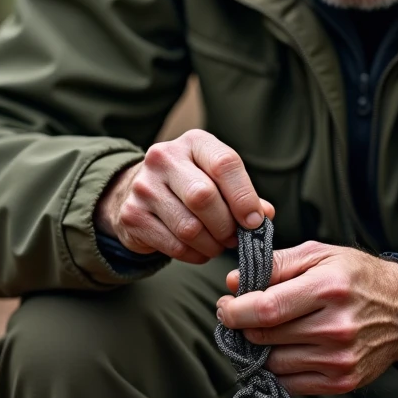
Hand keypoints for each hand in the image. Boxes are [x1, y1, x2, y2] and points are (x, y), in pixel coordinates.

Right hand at [95, 129, 274, 263]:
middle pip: (204, 197)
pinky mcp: (132, 215)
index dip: (244, 197)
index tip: (254, 221)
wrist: (136, 191)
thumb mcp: (217, 178)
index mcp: (194, 142)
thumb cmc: (190, 184)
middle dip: (226, 225)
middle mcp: (164, 158)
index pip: (225, 164)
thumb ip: (243, 194)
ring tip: (218, 245)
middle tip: (235, 238)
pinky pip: (174, 246)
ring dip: (212, 245)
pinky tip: (200, 250)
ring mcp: (144, 186)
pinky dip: (195, 255)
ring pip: (189, 227)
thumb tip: (265, 215)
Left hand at [215, 241, 397, 394]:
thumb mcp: (320, 255)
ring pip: (273, 363)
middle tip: (243, 316)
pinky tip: (284, 350)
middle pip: (265, 336)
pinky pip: (291, 383)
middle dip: (243, 327)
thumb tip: (232, 283)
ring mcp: (340, 359)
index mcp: (328, 288)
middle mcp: (336, 327)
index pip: (265, 309)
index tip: (227, 306)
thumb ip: (275, 265)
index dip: (235, 311)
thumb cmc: (358, 276)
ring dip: (259, 349)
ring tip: (266, 332)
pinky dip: (278, 369)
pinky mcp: (343, 381)